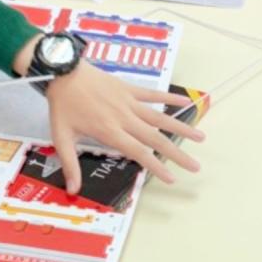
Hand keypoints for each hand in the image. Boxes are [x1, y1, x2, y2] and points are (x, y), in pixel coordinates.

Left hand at [45, 63, 204, 193]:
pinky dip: (169, 97)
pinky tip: (186, 101)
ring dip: (180, 127)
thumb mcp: (61, 136)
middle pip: (155, 138)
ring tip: (200, 136)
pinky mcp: (129, 88)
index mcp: (109, 131)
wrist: (62, 71)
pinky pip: (153, 94)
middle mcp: (124, 117)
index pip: (138, 152)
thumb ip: (70, 164)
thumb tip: (73, 189)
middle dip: (177, 153)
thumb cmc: (62, 105)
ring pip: (159, 117)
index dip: (156, 166)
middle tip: (195, 165)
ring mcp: (128, 101)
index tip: (172, 178)